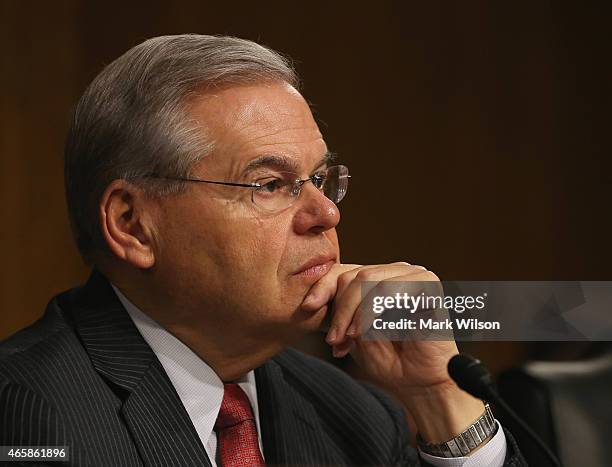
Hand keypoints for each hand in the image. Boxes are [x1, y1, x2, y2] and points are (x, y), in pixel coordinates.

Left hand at [301, 262, 457, 393]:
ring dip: (352, 312)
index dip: (322, 287)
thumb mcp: (351, 332)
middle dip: (339, 310)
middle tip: (334, 339)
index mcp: (378, 279)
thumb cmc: (387, 360)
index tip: (307, 308)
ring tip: (348, 338)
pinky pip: (389, 289)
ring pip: (367, 279)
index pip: (343, 270)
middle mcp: (395, 272)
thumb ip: (337, 312)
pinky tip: (364, 332)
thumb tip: (310, 302)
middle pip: (353, 275)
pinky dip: (371, 311)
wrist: (418, 385)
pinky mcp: (428, 285)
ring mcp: (413, 275)